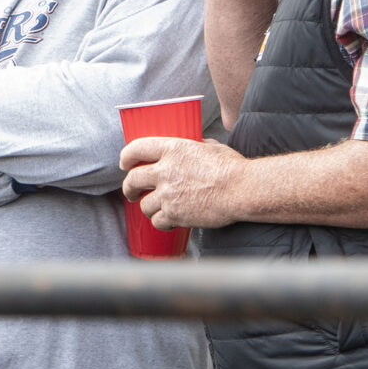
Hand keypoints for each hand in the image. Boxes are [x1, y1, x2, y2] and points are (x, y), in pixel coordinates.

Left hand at [119, 135, 251, 230]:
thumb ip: (196, 146)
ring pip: (144, 205)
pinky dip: (162, 223)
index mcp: (172, 149)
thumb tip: (195, 145)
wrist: (242, 189)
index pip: (136, 149)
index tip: (125, 164)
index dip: (126, 157)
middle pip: (132, 180)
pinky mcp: (174, 214)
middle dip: (129, 188)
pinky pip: (157, 221)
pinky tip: (169, 222)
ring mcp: (168, 193)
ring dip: (149, 208)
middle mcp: (165, 171)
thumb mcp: (211, 147)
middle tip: (132, 193)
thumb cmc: (232, 168)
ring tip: (157, 209)